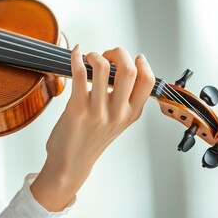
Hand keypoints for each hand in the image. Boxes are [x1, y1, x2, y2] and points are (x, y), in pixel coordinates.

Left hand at [30, 45, 154, 210]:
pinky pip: (80, 74)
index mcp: (130, 115)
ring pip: (103, 69)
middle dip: (119, 53)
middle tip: (108, 54)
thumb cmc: (89, 142)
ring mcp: (97, 111)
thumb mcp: (115, 125)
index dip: (143, 64)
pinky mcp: (77, 109)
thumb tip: (119, 73)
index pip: (148, 83)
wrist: (69, 164)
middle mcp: (117, 113)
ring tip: (90, 57)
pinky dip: (77, 58)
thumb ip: (121, 103)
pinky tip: (75, 53)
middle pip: (129, 71)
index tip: (134, 57)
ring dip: (96, 55)